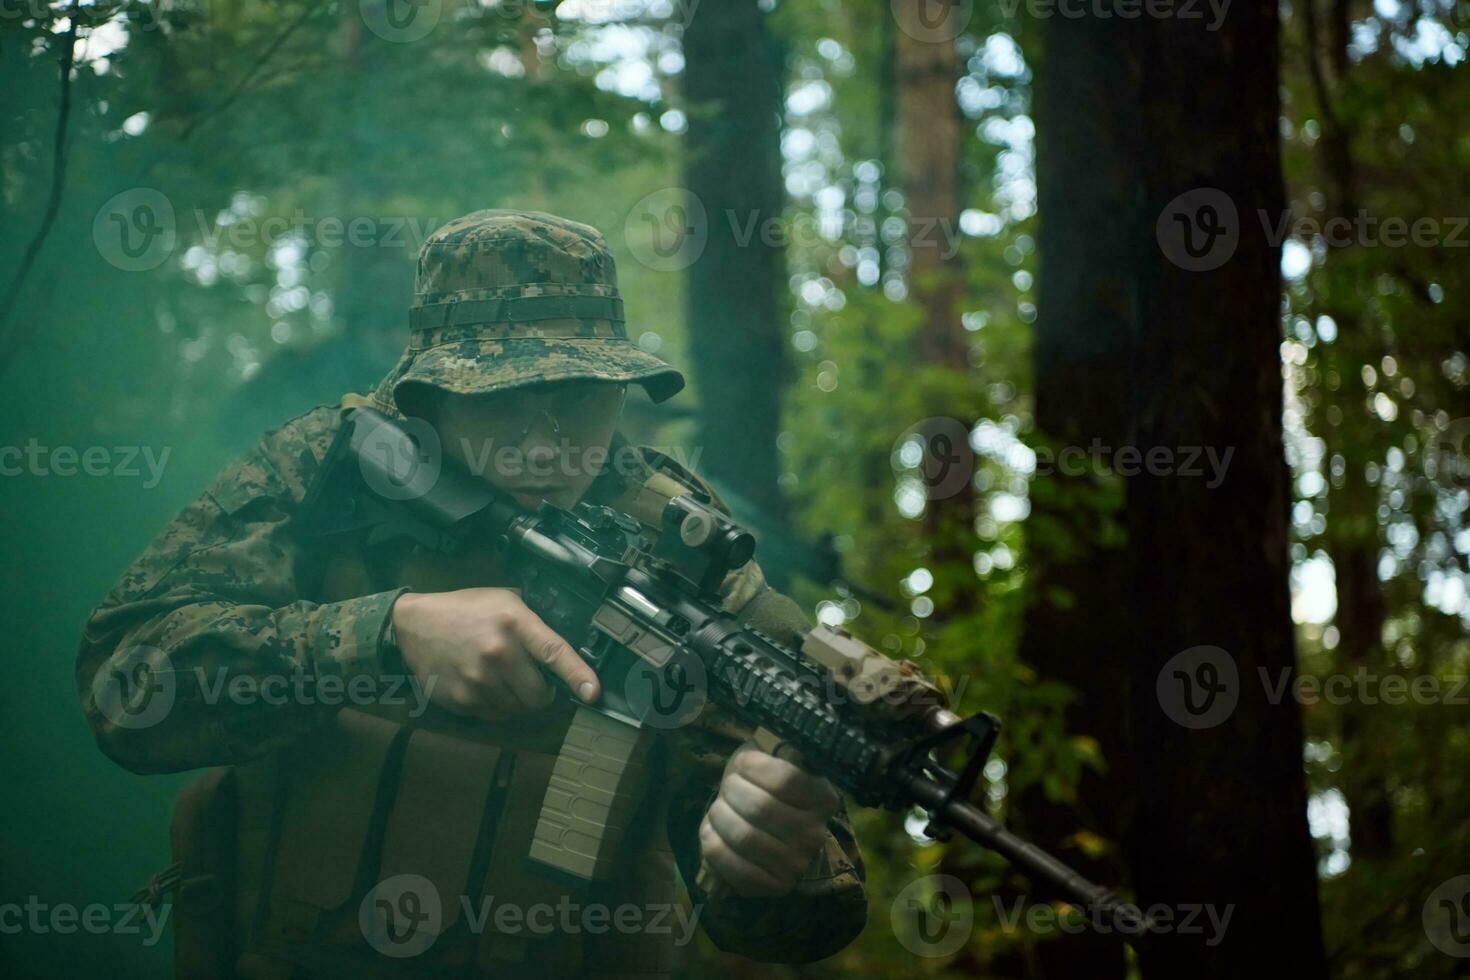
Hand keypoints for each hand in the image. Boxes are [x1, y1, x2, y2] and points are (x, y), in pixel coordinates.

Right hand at [391, 588, 599, 720]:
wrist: (414, 625)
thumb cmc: (466, 610)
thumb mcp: (504, 600)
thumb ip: (532, 623)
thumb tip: (562, 652)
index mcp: (514, 623)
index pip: (554, 652)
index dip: (578, 675)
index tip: (593, 693)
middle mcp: (498, 652)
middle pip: (539, 695)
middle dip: (543, 694)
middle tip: (534, 682)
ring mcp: (478, 679)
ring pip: (518, 710)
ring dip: (518, 701)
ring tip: (503, 679)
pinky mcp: (462, 699)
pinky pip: (495, 716)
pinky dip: (497, 706)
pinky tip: (484, 686)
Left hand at [698, 741, 841, 897]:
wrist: (764, 826)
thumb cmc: (762, 784)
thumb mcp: (769, 758)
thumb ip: (766, 751)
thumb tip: (753, 752)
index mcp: (823, 797)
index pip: (785, 779)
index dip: (754, 767)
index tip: (742, 763)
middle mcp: (816, 833)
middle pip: (760, 808)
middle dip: (731, 792)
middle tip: (727, 788)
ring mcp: (798, 863)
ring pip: (744, 837)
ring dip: (719, 818)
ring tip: (718, 810)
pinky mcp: (776, 886)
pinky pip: (734, 868)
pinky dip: (713, 846)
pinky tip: (713, 834)